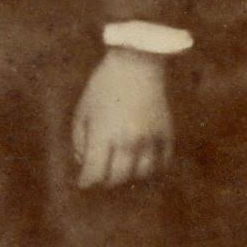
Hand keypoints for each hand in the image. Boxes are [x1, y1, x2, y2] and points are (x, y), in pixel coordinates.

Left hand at [72, 49, 174, 188]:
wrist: (137, 63)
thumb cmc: (104, 86)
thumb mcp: (83, 110)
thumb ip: (80, 140)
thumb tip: (84, 163)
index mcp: (103, 135)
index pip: (95, 173)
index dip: (87, 182)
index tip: (84, 182)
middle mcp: (127, 141)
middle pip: (118, 178)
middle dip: (106, 180)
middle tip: (102, 176)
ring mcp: (149, 138)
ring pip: (141, 174)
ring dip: (130, 176)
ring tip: (123, 169)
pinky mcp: (166, 133)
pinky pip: (163, 162)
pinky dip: (153, 168)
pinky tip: (144, 164)